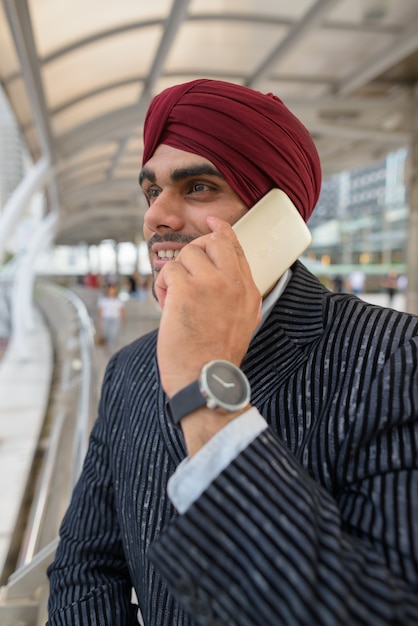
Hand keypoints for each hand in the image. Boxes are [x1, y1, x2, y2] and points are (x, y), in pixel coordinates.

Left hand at [156, 216, 261, 398]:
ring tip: (174, 300)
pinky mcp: (187, 290)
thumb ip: (237, 294)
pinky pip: (168, 271)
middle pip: (212, 240)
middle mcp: (234, 282)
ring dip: (174, 275)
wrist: (205, 378)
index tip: (213, 221)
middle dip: (193, 250)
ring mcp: (211, 283)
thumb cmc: (217, 356)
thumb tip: (221, 274)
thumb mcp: (243, 321)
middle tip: (184, 272)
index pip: (236, 247)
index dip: (221, 230)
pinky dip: (162, 287)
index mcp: (249, 290)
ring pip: (186, 255)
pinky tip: (166, 306)